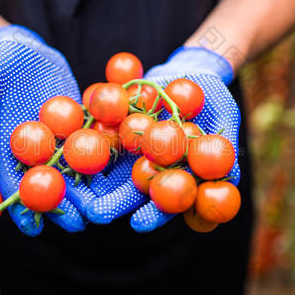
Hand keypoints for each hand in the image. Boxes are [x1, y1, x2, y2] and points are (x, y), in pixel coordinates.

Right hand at [0, 25, 105, 235]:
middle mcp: (36, 152)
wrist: (25, 50)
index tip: (33, 229)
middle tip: (80, 225)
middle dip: (64, 208)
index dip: (21, 207)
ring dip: (88, 192)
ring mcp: (59, 142)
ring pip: (75, 172)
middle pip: (49, 185)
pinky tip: (124, 175)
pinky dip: (106, 161)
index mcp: (9, 149)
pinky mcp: (79, 127)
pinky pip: (94, 146)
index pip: (12, 184)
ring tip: (106, 210)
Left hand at [86, 47, 240, 231]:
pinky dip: (80, 140)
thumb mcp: (226, 121)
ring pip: (106, 166)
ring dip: (88, 179)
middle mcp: (147, 166)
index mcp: (173, 175)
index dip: (152, 214)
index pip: (163, 200)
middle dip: (111, 202)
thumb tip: (229, 179)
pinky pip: (95, 132)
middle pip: (128, 189)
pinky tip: (65, 149)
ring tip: (72, 190)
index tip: (138, 225)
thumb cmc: (215, 98)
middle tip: (94, 214)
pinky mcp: (112, 125)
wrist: (189, 69)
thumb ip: (226, 151)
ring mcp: (128, 146)